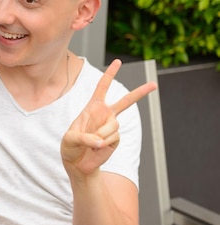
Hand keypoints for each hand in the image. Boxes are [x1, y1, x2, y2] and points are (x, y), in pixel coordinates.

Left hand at [60, 59, 157, 178]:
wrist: (77, 163)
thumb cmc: (70, 147)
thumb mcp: (70, 139)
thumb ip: (84, 138)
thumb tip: (101, 141)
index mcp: (92, 107)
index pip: (102, 87)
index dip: (109, 74)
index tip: (118, 61)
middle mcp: (105, 115)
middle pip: (126, 101)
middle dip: (141, 92)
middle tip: (154, 84)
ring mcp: (111, 127)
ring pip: (113, 125)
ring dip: (101, 134)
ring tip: (92, 143)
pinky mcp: (115, 139)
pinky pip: (112, 138)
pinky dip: (103, 144)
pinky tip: (97, 148)